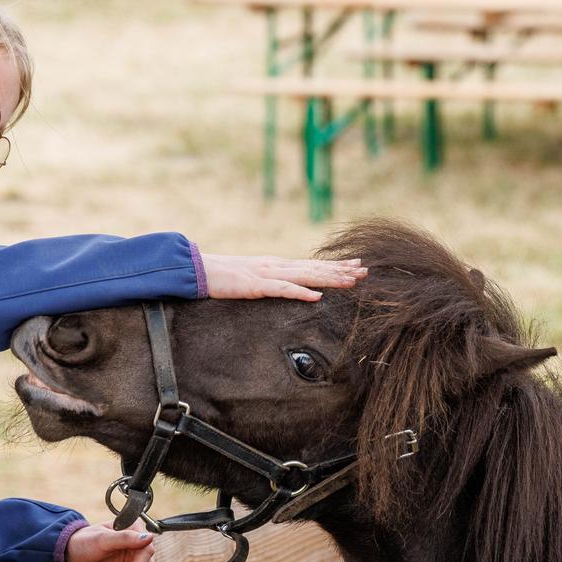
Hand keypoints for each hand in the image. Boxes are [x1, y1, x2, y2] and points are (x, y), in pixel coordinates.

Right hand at [203, 254, 365, 300]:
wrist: (197, 270)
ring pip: (305, 276)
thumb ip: (270, 279)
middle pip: (314, 268)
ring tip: (351, 281)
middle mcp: (276, 266)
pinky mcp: (255, 285)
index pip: (311, 264)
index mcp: (276, 265)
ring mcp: (266, 274)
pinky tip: (316, 297)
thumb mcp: (252, 277)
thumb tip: (287, 285)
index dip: (335, 266)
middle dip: (340, 270)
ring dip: (329, 279)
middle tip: (365, 271)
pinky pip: (282, 290)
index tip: (356, 266)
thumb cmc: (222, 276)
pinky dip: (300, 293)